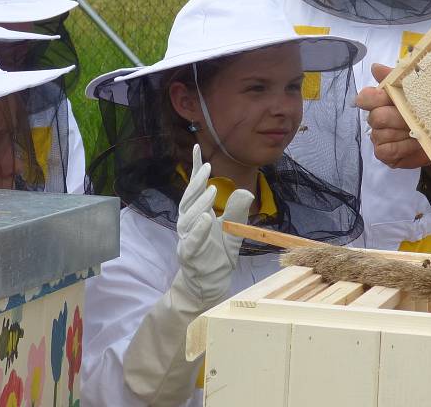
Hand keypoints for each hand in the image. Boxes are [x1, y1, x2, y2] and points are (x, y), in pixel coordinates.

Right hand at [176, 144, 252, 304]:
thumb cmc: (218, 255)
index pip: (194, 188)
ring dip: (199, 203)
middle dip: (196, 183)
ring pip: (188, 218)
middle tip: (207, 168)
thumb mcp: (233, 230)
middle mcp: (188, 223)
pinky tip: (206, 219)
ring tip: (210, 190)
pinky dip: (198, 230)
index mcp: (197, 214)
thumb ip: (237, 211)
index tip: (197, 147)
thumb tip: (245, 191)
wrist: (210, 283)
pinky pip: (191, 241)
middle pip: (188, 199)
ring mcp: (186, 239)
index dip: (195, 168)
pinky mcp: (188, 255)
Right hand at [355, 63, 430, 168]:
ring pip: (382, 134)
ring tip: (421, 131)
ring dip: (404, 133)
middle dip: (398, 118)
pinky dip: (403, 147)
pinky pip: (386, 150)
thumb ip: (397, 77)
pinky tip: (415, 144)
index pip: (364, 98)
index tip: (388, 98)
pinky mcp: (385, 154)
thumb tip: (375, 67)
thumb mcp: (420, 89)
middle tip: (416, 117)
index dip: (374, 98)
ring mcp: (379, 137)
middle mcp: (377, 118)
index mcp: (382, 100)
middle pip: (376, 117)